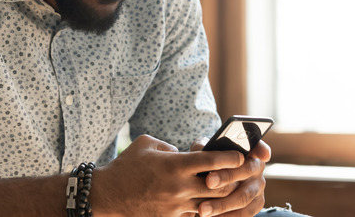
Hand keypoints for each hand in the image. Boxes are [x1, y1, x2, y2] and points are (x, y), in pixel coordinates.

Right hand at [91, 135, 244, 216]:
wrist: (107, 196)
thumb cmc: (126, 166)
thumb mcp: (147, 144)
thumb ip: (169, 146)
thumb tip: (184, 152)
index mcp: (175, 164)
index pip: (211, 161)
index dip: (230, 157)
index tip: (241, 155)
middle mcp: (179, 187)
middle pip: (219, 185)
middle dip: (236, 178)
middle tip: (247, 172)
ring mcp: (176, 206)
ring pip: (212, 204)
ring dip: (225, 197)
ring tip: (234, 189)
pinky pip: (196, 214)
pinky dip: (207, 208)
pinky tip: (212, 203)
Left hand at [190, 137, 271, 216]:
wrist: (213, 180)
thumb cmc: (210, 162)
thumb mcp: (207, 151)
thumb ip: (205, 148)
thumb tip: (202, 148)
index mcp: (249, 150)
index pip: (258, 146)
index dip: (262, 149)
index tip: (261, 154)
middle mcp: (257, 168)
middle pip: (246, 171)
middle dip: (227, 176)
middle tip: (208, 182)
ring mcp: (259, 187)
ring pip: (243, 197)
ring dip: (222, 204)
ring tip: (203, 209)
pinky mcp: (256, 204)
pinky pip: (244, 213)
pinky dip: (228, 216)